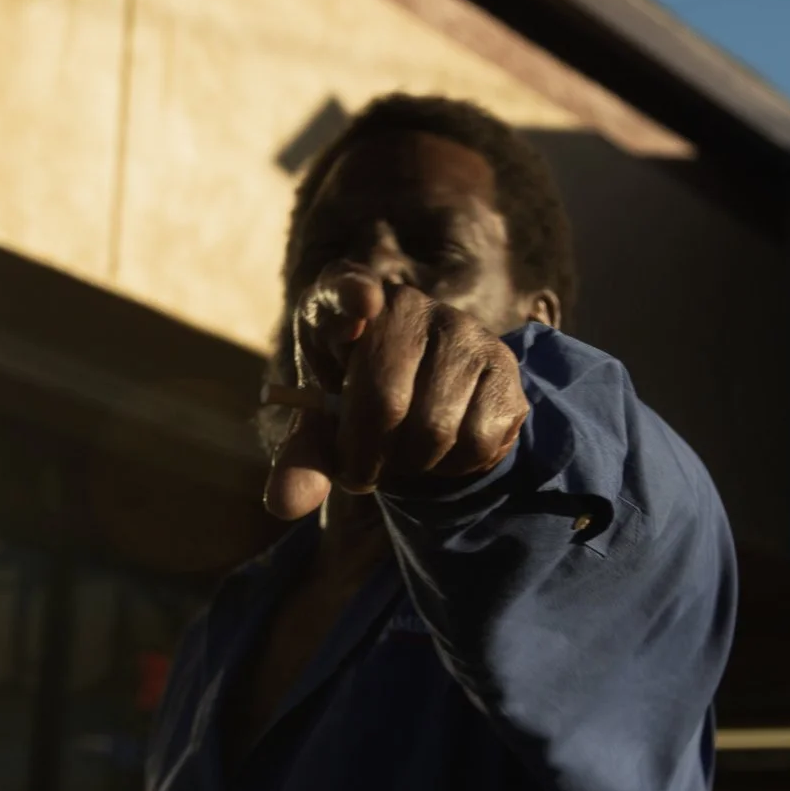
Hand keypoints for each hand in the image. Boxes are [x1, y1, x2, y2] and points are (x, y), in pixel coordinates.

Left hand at [263, 263, 529, 521]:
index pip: (346, 286)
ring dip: (412, 465)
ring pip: (435, 429)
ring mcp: (463, 329)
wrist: (420, 400)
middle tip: (361, 472)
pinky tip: (443, 449)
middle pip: (385, 399)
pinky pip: (479, 439)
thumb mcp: (322, 428)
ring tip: (402, 454)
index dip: (352, 293)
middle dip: (366, 456)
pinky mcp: (504, 364)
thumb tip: (284, 504)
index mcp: (343, 300)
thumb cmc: (355, 404)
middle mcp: (407, 303)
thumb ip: (302, 460)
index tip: (359, 303)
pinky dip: (454, 466)